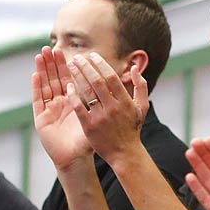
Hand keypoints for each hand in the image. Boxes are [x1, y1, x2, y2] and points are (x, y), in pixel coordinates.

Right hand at [31, 47, 92, 170]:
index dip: (68, 66)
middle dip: (53, 64)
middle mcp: (60, 103)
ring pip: (45, 85)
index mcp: (73, 102)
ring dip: (43, 70)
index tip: (68, 51)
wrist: (75, 159)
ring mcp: (49, 110)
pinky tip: (35, 74)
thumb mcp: (97, 119)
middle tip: (51, 47)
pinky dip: (36, 87)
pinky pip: (38, 100)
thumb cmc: (86, 142)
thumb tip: (117, 91)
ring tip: (41, 54)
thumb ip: (103, 105)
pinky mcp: (41, 118)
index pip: (70, 79)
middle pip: (55, 79)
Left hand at [67, 52, 148, 166]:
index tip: (91, 55)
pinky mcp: (89, 127)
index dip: (100, 64)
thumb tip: (134, 68)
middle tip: (76, 57)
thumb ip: (140, 86)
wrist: (124, 153)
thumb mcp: (142, 107)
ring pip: (87, 92)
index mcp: (125, 101)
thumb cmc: (132, 128)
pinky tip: (68, 86)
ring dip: (77, 76)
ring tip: (69, 66)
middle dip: (85, 67)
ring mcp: (101, 117)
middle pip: (97, 81)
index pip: (111, 77)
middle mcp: (113, 107)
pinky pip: (79, 107)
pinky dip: (73, 95)